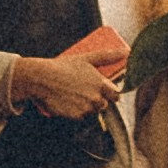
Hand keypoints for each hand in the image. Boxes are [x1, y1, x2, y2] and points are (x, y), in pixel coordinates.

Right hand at [6, 48, 120, 120]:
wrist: (41, 79)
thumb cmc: (63, 66)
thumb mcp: (86, 58)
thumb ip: (107, 56)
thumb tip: (126, 51)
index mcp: (101, 84)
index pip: (116, 95)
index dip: (110, 94)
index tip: (104, 91)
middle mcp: (96, 98)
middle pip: (103, 104)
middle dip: (97, 100)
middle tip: (84, 91)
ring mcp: (86, 108)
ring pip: (91, 111)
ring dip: (86, 106)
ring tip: (74, 94)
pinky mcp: (75, 116)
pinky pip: (80, 116)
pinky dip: (75, 111)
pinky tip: (67, 101)